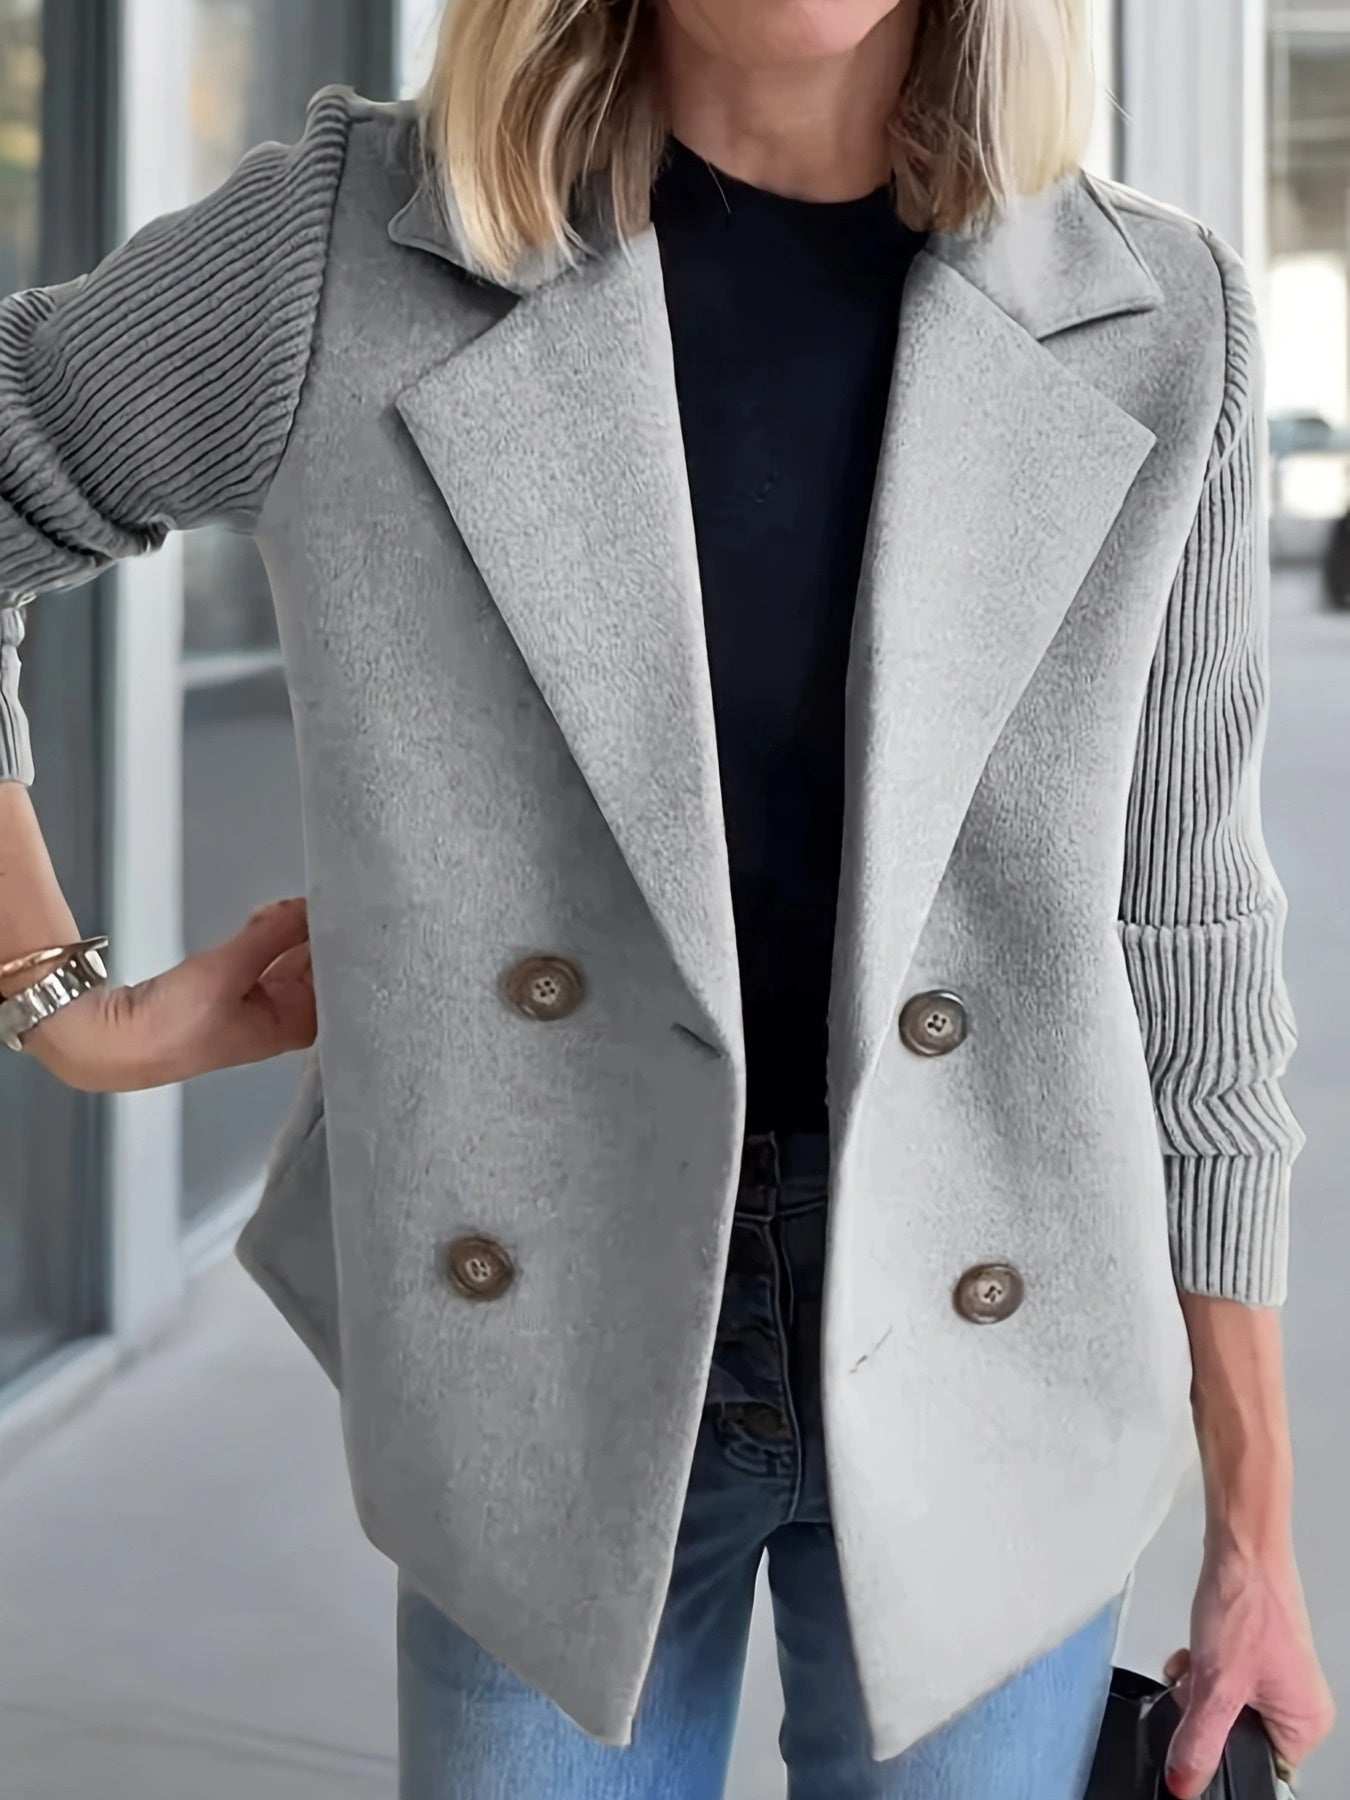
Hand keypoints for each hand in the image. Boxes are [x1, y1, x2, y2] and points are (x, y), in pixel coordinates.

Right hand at [16, 896, 315, 1091]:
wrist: (115, 1040)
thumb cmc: (175, 1025)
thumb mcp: (229, 970)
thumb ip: (272, 934)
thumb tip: (307, 906)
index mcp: (295, 1028)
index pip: (338, 984)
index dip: (342, 948)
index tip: (345, 913)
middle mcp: (284, 1020)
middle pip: (317, 970)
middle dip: (313, 935)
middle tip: (312, 902)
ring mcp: (260, 1006)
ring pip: (290, 960)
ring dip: (288, 933)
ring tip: (281, 910)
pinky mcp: (235, 992)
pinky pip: (265, 959)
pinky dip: (266, 939)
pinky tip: (263, 920)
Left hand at [1162, 1537, 1333, 1795]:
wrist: (1240, 1548)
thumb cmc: (1248, 1606)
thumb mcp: (1216, 1687)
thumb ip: (1198, 1742)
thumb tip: (1184, 1784)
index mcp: (1305, 1724)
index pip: (1261, 1768)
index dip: (1223, 1756)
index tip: (1198, 1741)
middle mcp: (1297, 1702)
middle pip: (1238, 1734)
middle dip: (1206, 1715)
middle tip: (1195, 1693)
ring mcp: (1277, 1675)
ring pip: (1225, 1703)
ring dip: (1200, 1688)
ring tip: (1194, 1666)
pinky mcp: (1254, 1652)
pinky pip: (1222, 1676)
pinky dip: (1202, 1668)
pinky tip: (1191, 1652)